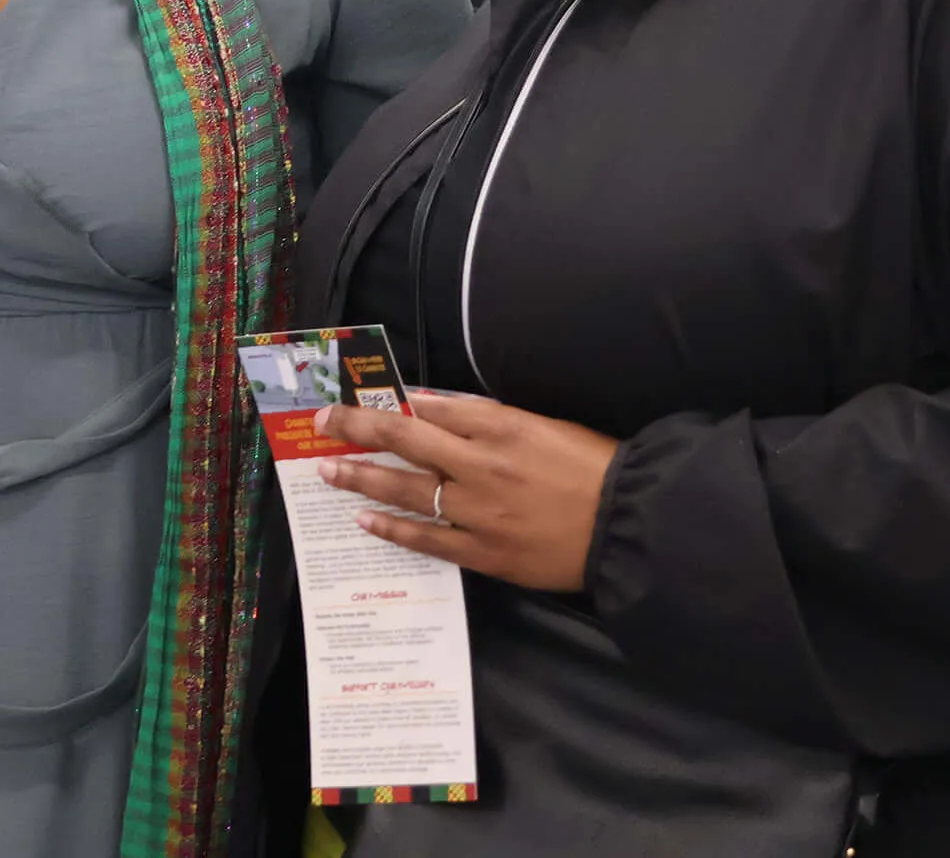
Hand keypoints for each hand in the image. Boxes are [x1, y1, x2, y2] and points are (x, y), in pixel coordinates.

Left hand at [312, 393, 618, 591]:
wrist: (627, 523)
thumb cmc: (593, 466)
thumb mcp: (542, 424)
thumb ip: (486, 416)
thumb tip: (434, 404)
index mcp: (500, 426)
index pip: (430, 406)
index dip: (389, 401)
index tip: (358, 398)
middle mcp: (481, 464)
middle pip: (405, 439)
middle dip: (357, 428)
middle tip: (322, 424)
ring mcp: (479, 511)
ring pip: (407, 489)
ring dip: (362, 478)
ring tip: (329, 472)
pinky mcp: (485, 552)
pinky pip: (428, 539)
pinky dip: (394, 529)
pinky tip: (366, 520)